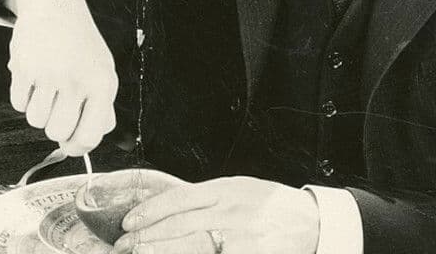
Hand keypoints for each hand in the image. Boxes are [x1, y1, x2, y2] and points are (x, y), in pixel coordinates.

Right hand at [5, 0, 117, 155]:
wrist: (56, 7)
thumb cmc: (80, 45)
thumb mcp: (102, 72)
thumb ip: (101, 108)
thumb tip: (90, 139)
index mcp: (103, 84)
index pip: (91, 135)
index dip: (78, 147)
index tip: (70, 145)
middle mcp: (78, 80)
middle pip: (58, 132)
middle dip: (54, 126)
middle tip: (58, 107)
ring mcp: (50, 74)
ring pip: (36, 121)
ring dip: (38, 110)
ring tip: (48, 88)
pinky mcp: (25, 68)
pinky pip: (18, 104)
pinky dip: (23, 97)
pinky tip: (34, 77)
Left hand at [113, 176, 319, 253]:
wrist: (312, 223)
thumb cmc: (274, 205)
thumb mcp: (242, 190)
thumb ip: (211, 197)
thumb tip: (173, 206)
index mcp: (227, 189)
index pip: (180, 198)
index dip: (151, 210)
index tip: (129, 221)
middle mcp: (232, 210)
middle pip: (180, 222)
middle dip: (147, 234)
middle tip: (124, 243)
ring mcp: (242, 235)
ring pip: (192, 244)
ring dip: (162, 250)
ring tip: (141, 253)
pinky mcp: (248, 253)